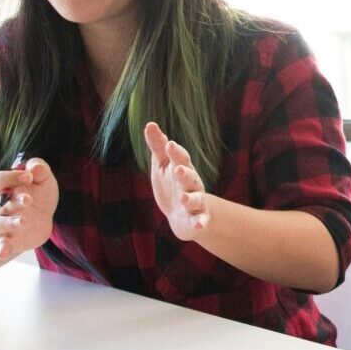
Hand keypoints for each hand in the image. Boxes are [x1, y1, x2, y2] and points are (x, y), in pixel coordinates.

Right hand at [0, 157, 57, 261]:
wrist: (40, 218)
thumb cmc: (38, 193)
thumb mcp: (42, 178)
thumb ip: (39, 168)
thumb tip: (35, 167)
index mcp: (3, 187)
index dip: (9, 177)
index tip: (29, 177)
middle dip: (14, 202)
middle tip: (29, 200)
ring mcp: (3, 224)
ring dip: (9, 223)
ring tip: (23, 221)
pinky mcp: (10, 240)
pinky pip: (2, 245)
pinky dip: (1, 249)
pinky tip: (2, 253)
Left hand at [143, 121, 210, 242]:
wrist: (181, 215)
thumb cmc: (171, 184)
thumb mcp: (163, 165)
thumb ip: (158, 146)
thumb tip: (150, 124)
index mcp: (183, 168)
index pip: (181, 158)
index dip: (175, 152)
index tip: (169, 144)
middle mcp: (191, 184)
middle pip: (190, 177)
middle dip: (185, 173)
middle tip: (178, 169)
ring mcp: (195, 202)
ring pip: (196, 199)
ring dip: (191, 198)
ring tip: (183, 198)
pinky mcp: (196, 218)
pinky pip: (200, 220)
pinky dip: (200, 222)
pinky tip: (198, 225)